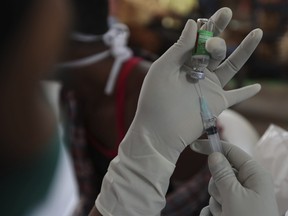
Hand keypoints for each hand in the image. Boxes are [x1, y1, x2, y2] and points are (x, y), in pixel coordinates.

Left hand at [96, 8, 261, 215]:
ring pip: (231, 66)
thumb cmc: (155, 100)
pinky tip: (258, 87)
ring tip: (257, 33)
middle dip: (219, 37)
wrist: (158, 131)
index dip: (210, 26)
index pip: (198, 40)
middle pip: (214, 50)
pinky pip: (236, 97)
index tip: (223, 13)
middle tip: (219, 35)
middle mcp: (197, 73)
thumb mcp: (163, 69)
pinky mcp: (217, 103)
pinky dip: (247, 93)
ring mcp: (209, 87)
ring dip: (244, 51)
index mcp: (182, 63)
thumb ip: (179, 47)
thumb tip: (193, 23)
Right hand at [191, 141, 278, 215]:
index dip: (213, 147)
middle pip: (220, 172)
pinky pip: (215, 203)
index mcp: (254, 175)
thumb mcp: (234, 196)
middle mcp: (247, 184)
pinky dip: (214, 212)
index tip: (194, 145)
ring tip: (226, 215)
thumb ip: (222, 173)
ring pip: (215, 189)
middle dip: (217, 186)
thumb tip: (214, 155)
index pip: (231, 152)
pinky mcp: (232, 209)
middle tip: (225, 200)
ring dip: (216, 203)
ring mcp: (239, 197)